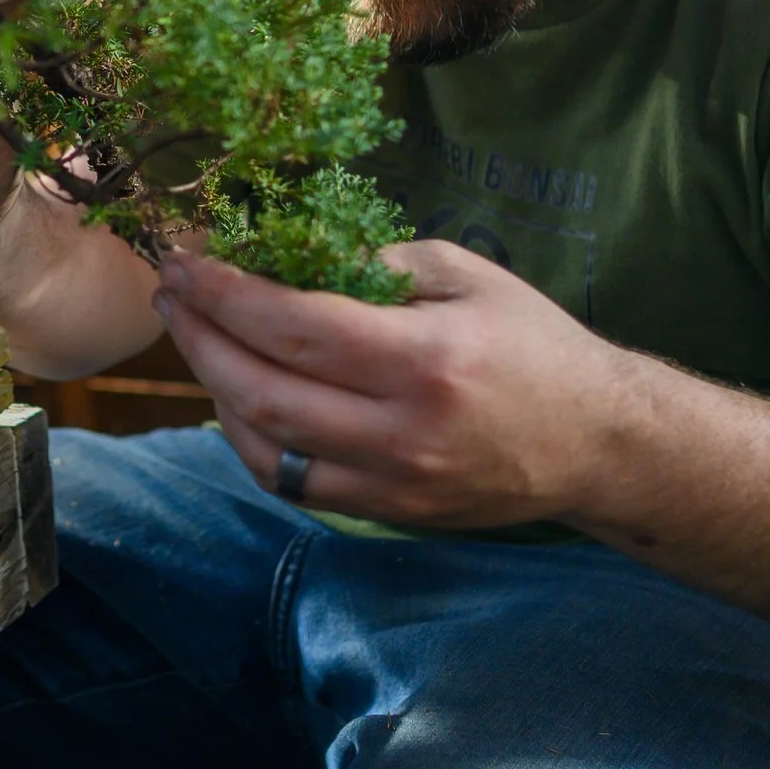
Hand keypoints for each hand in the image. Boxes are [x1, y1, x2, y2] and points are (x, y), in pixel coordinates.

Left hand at [154, 240, 641, 528]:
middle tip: (170, 293)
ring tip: (196, 335)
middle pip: (263, 391)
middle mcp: (404, 433)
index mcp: (427, 361)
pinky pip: (291, 482)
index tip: (186, 259)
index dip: (226, 292)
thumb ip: (373, 263)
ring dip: (211, 387)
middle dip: (200, 337)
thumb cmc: (533, 344)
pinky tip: (236, 394)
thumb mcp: (464, 275)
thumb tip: (282, 253)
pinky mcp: (388, 515)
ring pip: (264, 447)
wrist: (598, 443)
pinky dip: (249, 437)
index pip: (296, 328)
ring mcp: (393, 485)